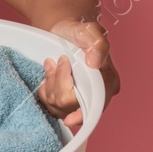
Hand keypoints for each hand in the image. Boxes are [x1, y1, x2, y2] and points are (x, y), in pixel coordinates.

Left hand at [38, 18, 120, 132]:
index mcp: (108, 83)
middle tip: (56, 62)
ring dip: (49, 85)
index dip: (81, 115)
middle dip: (57, 85)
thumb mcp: (90, 31)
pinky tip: (47, 76)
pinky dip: (44, 91)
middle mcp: (96, 95)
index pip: (95, 106)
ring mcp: (79, 99)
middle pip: (70, 105)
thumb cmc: (79, 32)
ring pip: (57, 106)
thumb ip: (97, 44)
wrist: (64, 32)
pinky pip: (49, 105)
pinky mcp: (65, 101)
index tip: (68, 120)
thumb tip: (95, 62)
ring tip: (51, 65)